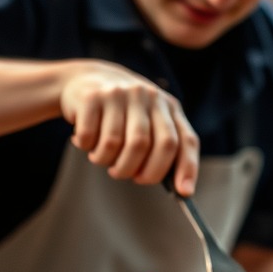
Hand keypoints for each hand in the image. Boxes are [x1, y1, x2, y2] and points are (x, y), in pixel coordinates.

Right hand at [59, 60, 198, 193]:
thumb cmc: (122, 112)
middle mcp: (147, 96)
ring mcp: (119, 94)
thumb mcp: (149, 121)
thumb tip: (182, 189)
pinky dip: (87, 147)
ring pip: (115, 144)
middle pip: (150, 145)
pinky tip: (86, 141)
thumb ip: (164, 148)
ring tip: (102, 157)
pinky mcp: (92, 97)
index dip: (187, 168)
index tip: (183, 192)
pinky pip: (90, 136)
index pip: (184, 140)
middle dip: (141, 171)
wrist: (86, 79)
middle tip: (128, 176)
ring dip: (106, 161)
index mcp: (168, 106)